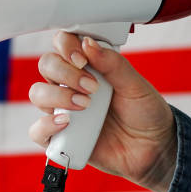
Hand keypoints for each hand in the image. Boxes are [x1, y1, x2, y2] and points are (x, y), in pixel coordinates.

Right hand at [28, 31, 176, 191]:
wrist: (153, 148)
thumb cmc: (144, 112)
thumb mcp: (135, 85)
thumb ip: (113, 64)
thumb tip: (88, 44)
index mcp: (87, 65)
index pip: (62, 43)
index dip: (66, 46)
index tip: (83, 59)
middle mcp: (70, 84)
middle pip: (46, 64)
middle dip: (64, 72)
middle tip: (91, 87)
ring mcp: (63, 109)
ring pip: (37, 93)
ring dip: (57, 96)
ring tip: (85, 105)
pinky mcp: (60, 136)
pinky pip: (37, 130)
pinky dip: (46, 125)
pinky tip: (66, 124)